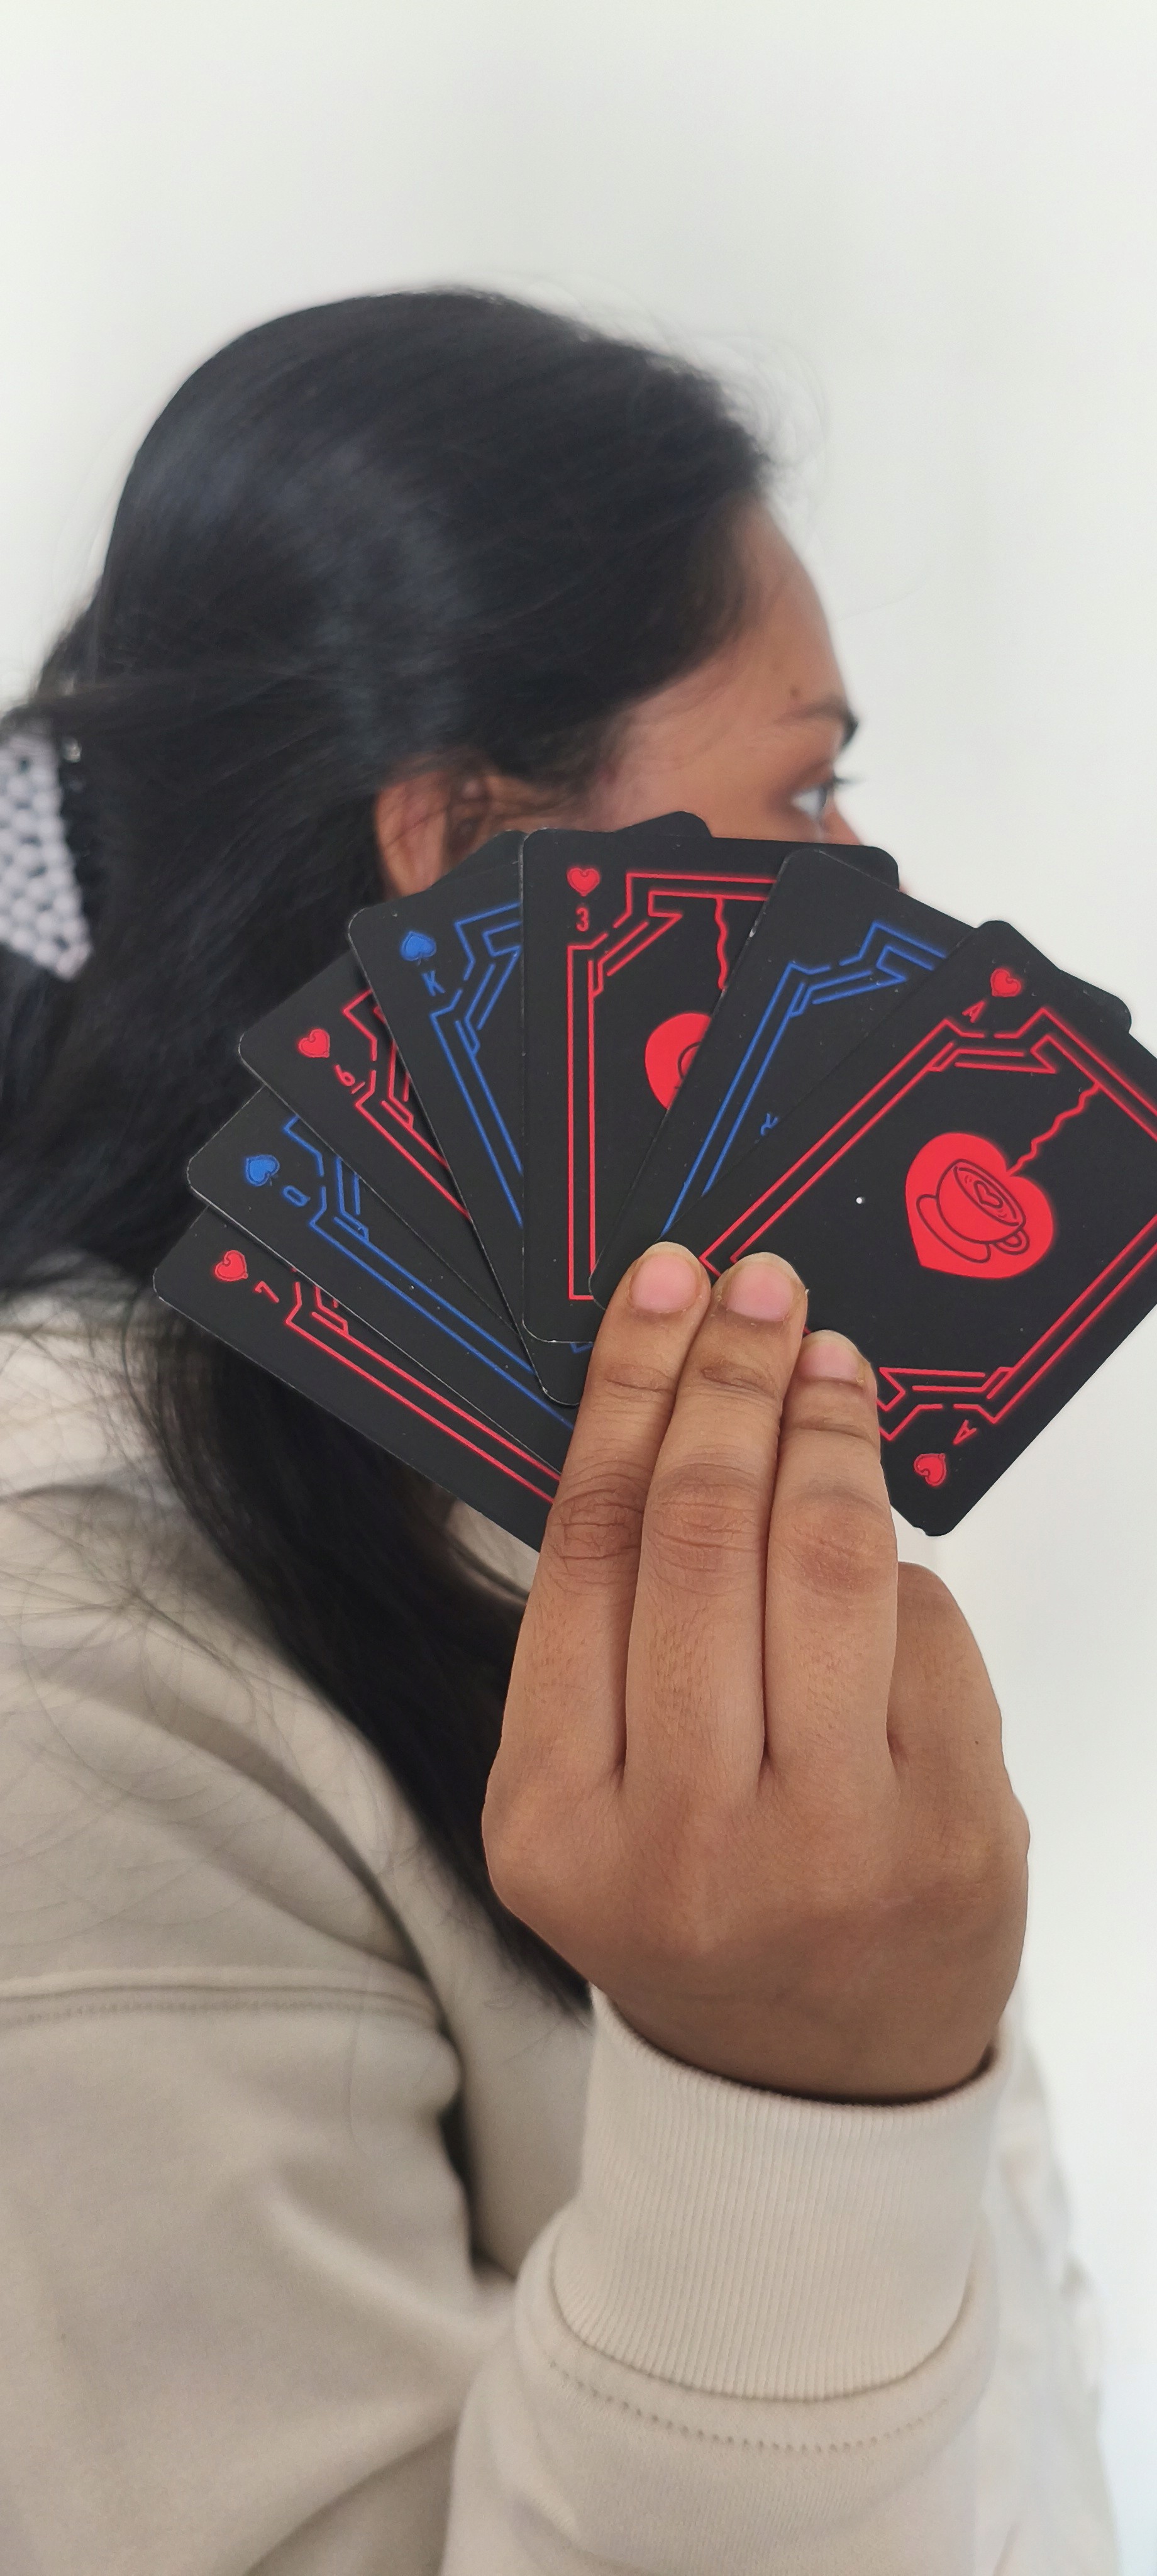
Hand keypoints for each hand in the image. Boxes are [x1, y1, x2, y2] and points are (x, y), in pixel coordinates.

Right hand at [483, 1245, 1027, 2102]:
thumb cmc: (686, 1897)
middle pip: (705, 1540)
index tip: (667, 1287)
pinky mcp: (953, 1845)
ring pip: (830, 1568)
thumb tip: (672, 1405)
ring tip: (828, 1365)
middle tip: (760, 1286)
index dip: (631, 1393)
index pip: (588, 1549)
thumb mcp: (587, 1792)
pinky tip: (878, 1539)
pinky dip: (903, 1567)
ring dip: (830, 1436)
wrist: (805, 2079)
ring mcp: (828, 1851)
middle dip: (735, 1382)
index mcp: (553, 1819)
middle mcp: (682, 1841)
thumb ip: (605, 1630)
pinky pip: (929, 1636)